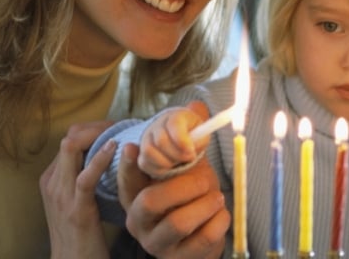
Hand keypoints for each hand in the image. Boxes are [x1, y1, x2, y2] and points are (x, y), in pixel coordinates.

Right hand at [40, 120, 115, 258]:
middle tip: (123, 124)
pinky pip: (85, 177)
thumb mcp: (80, 199)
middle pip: (70, 137)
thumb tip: (112, 156)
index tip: (118, 126)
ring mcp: (60, 195)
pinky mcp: (75, 209)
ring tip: (122, 130)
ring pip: (72, 149)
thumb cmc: (83, 233)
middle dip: (98, 126)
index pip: (70, 139)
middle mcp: (51, 182)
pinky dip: (100, 159)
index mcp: (51, 178)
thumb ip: (87, 178)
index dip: (95, 128)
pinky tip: (115, 149)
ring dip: (100, 135)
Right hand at [118, 103, 229, 257]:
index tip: (133, 146)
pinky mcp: (180, 258)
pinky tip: (222, 215)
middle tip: (207, 179)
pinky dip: (220, 221)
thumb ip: (188, 142)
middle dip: (184, 185)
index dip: (128, 165)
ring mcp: (157, 244)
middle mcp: (139, 222)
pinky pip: (204, 237)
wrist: (202, 240)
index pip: (126, 181)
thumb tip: (197, 104)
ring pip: (179, 223)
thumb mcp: (187, 171)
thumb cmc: (190, 200)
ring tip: (217, 197)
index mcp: (136, 197)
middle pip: (151, 201)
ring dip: (206, 204)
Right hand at [138, 102, 207, 177]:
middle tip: (188, 159)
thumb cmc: (194, 137)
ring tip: (178, 162)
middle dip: (177, 154)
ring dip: (166, 162)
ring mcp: (147, 136)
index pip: (174, 124)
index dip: (182, 140)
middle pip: (161, 140)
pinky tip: (169, 167)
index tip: (192, 153)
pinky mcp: (141, 151)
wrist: (179, 138)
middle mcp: (158, 124)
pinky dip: (158, 169)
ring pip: (149, 151)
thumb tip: (191, 148)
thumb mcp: (202, 135)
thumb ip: (200, 139)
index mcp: (176, 116)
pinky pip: (144, 162)